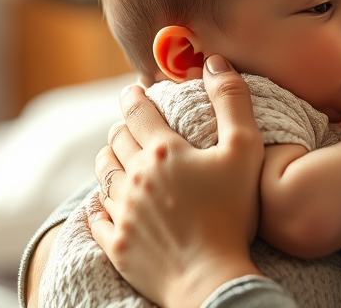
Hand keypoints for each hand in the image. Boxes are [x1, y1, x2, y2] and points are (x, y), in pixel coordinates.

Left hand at [90, 56, 264, 307]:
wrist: (211, 277)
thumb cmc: (233, 213)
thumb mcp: (245, 149)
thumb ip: (232, 102)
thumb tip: (216, 63)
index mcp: (164, 151)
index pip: (138, 113)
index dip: (134, 97)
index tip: (131, 90)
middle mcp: (136, 177)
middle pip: (116, 141)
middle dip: (122, 127)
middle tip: (129, 124)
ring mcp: (123, 212)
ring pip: (103, 175)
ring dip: (109, 160)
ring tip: (116, 156)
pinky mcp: (116, 243)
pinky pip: (96, 217)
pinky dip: (98, 204)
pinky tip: (102, 203)